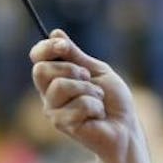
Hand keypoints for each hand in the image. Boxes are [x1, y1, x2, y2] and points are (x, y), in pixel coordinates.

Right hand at [30, 30, 153, 162]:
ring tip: (98, 101)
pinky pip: (78, 104)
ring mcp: (53, 110)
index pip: (38, 58)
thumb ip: (76, 56)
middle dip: (71, 69)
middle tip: (89, 79)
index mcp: (57, 78)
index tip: (62, 45)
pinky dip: (96, 107)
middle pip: (40, 70)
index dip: (46, 48)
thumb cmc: (114, 101)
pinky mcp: (62, 124)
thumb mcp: (98, 71)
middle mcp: (50, 94)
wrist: (125, 128)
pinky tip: (98, 116)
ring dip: (89, 90)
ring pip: (60, 86)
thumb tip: (55, 33)